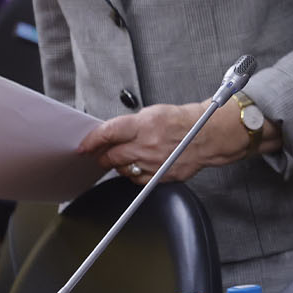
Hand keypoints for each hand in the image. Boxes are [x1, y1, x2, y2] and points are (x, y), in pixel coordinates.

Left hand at [78, 100, 251, 184]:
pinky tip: (140, 165)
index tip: (84, 146)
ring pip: (122, 169)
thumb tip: (114, 133)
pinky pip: (137, 179)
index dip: (91, 141)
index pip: (108, 133)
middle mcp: (148, 145)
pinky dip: (133, 173)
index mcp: (145, 125)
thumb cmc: (185, 121)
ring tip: (127, 156)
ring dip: (119, 164)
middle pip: (112, 156)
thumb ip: (132, 124)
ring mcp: (154, 163)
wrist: (209, 134)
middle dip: (104, 155)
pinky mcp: (161, 176)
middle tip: (102, 153)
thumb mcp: (155, 112)